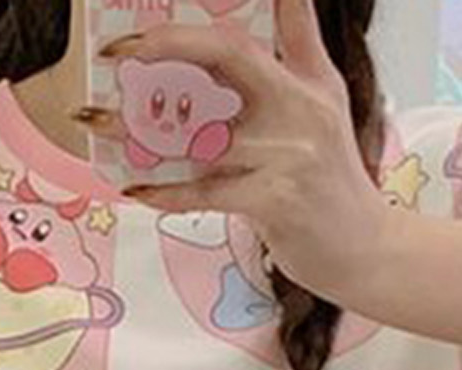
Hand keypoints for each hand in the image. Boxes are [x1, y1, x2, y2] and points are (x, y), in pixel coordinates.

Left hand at [86, 0, 395, 305]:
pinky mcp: (275, 199)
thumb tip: (265, 21)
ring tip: (96, 121)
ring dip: (139, 129)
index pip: (290, 15)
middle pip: (229, 53)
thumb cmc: (333, 187)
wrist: (366, 252)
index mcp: (311, 80)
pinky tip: (135, 188)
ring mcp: (289, 153)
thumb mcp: (326, 111)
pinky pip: (206, 189)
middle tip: (119, 50)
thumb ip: (297, 60)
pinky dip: (166, 191)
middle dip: (167, 44)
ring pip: (201, 130)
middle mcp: (302, 106)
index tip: (180, 7)